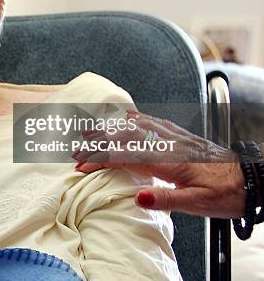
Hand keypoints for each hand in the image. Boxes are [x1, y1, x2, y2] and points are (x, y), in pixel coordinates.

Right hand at [74, 111, 246, 217]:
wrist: (252, 180)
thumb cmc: (226, 194)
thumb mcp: (199, 204)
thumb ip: (168, 199)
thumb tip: (138, 197)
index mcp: (168, 160)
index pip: (125, 156)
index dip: (100, 160)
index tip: (81, 165)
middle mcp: (168, 143)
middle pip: (125, 137)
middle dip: (97, 142)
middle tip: (76, 148)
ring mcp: (174, 137)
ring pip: (135, 126)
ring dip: (110, 129)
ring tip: (90, 131)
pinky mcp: (181, 136)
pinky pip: (152, 122)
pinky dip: (134, 119)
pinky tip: (126, 118)